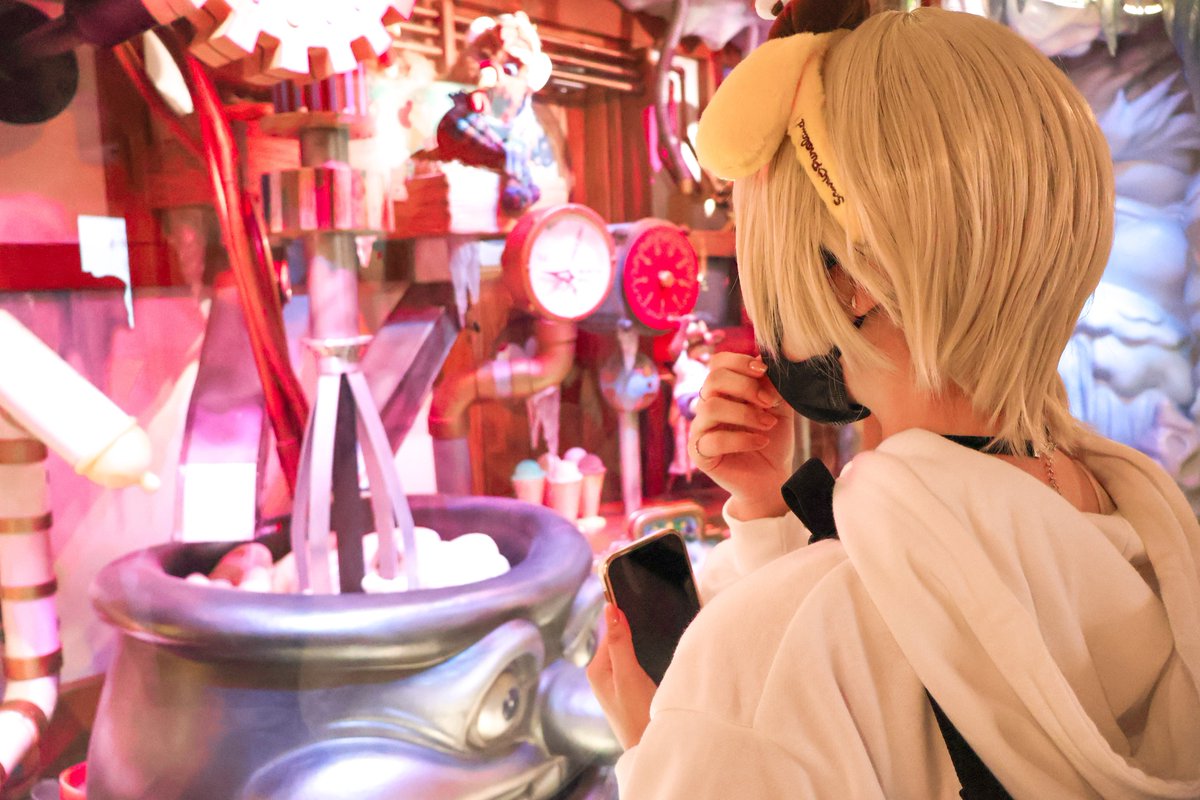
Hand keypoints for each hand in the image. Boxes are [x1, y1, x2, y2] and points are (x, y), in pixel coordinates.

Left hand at [586, 604, 656, 749]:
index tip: (636, 595)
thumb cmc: (637, 716)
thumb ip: (620, 642)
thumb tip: (610, 609)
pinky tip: (653, 654)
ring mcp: (615, 683)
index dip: (624, 613)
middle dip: (632, 627)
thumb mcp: (628, 675)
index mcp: (597, 669)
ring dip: (638, 641)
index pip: (610, 629)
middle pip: (618, 638)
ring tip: (651, 632)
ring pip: (627, 650)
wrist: (650, 749)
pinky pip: (633, 662)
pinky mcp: (628, 689)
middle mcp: (602, 674)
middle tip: (649, 611)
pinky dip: (643, 654)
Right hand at [689, 353, 793, 519]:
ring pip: (711, 407)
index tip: (764, 371)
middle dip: (745, 387)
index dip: (739, 362)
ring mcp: (700, 430)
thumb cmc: (773, 440)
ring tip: (767, 425)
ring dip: (745, 414)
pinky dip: (742, 438)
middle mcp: (707, 406)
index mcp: (723, 391)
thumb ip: (773, 385)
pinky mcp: (699, 453)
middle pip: (713, 380)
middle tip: (770, 402)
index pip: (717, 363)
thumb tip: (768, 359)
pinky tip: (760, 442)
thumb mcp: (780, 408)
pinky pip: (714, 439)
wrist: (772, 478)